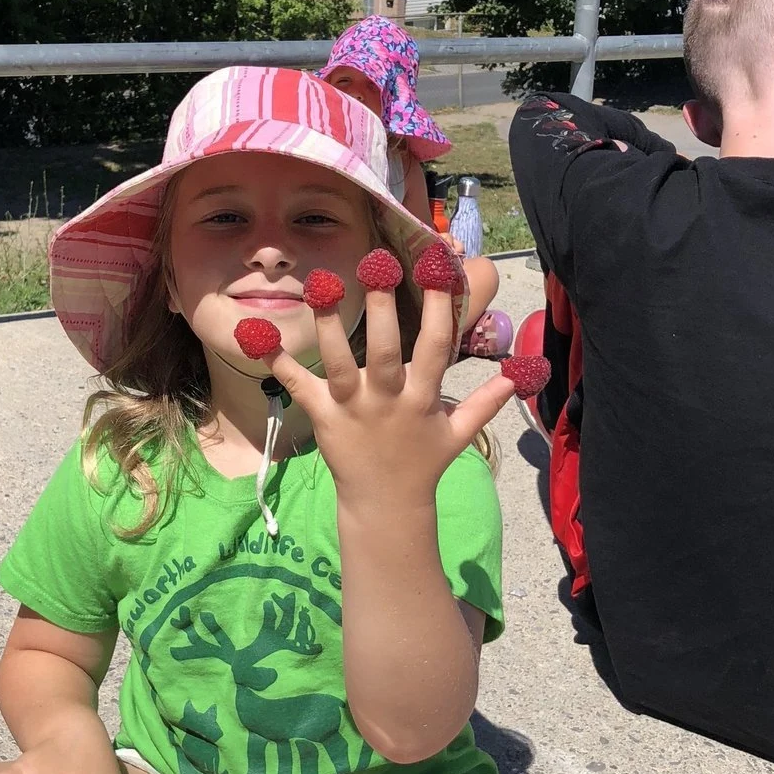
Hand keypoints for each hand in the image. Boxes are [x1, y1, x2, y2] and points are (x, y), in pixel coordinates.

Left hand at [271, 269, 516, 507]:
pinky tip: (258, 335)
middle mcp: (387, 399)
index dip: (438, 308)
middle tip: (378, 267)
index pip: (434, 346)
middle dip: (382, 309)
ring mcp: (353, 408)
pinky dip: (278, 362)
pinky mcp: (323, 417)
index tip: (438, 271)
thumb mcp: (459, 435)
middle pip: (384, 350)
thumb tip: (516, 376)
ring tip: (321, 286)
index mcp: (422, 398)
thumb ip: (485, 402)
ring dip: (329, 326)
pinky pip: (299, 386)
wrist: (386, 505)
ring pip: (339, 363)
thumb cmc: (422, 464)